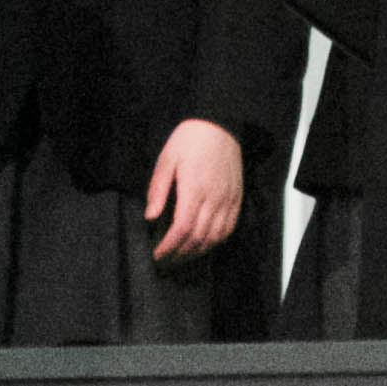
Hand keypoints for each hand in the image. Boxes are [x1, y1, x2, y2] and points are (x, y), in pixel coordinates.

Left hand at [141, 118, 246, 263]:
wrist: (219, 124)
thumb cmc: (190, 141)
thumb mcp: (166, 160)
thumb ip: (158, 190)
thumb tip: (150, 217)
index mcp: (194, 188)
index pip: (182, 229)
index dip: (169, 247)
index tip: (156, 254)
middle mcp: (214, 197)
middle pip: (198, 238)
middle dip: (179, 255)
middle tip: (165, 260)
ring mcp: (228, 199)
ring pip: (215, 237)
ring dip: (197, 252)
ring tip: (181, 256)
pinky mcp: (236, 198)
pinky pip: (229, 228)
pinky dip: (215, 242)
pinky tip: (203, 245)